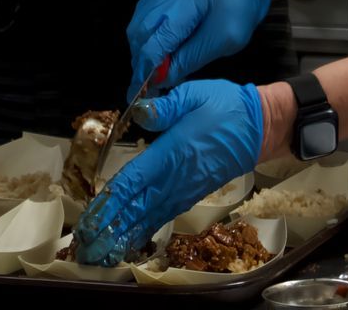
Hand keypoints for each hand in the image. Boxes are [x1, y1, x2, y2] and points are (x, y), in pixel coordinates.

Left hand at [73, 80, 263, 265]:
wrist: (260, 128)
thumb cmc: (225, 107)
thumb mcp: (194, 94)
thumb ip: (165, 106)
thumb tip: (141, 113)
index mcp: (172, 152)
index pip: (134, 181)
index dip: (110, 201)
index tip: (91, 218)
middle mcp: (175, 177)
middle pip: (136, 207)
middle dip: (110, 228)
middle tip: (87, 248)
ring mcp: (185, 189)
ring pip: (148, 217)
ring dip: (123, 236)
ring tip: (102, 253)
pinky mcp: (192, 194)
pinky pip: (163, 216)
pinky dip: (144, 230)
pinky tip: (130, 241)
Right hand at [126, 0, 271, 95]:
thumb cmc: (235, 15)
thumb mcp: (221, 42)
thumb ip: (189, 60)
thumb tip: (159, 80)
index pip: (159, 37)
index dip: (149, 66)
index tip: (144, 90)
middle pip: (141, 32)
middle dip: (142, 61)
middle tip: (148, 85)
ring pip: (136, 28)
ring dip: (141, 53)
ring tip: (154, 71)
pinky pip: (140, 22)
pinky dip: (144, 42)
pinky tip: (157, 54)